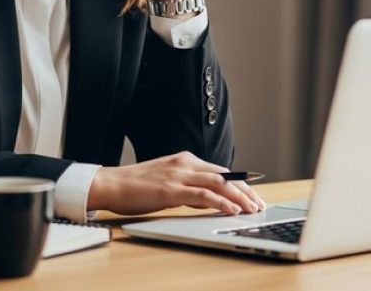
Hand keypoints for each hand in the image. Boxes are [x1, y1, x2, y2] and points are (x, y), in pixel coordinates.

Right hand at [87, 151, 266, 215]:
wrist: (110, 184)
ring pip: (218, 183)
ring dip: (239, 197)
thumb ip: (189, 189)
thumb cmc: (136, 186)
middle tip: (259, 204)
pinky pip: (203, 195)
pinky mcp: (171, 190)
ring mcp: (179, 175)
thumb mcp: (168, 183)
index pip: (221, 171)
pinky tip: (231, 210)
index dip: (240, 184)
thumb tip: (210, 201)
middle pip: (225, 176)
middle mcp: (185, 164)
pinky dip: (221, 202)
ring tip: (252, 208)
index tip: (253, 196)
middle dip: (245, 191)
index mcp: (185, 160)